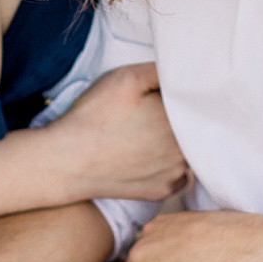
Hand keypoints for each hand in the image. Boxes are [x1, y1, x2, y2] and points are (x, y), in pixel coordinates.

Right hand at [36, 63, 187, 203]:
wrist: (66, 161)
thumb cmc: (95, 116)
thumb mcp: (127, 77)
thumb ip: (162, 70)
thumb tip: (185, 72)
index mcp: (178, 120)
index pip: (194, 103)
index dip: (182, 96)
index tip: (164, 95)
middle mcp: (184, 150)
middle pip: (195, 128)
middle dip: (182, 119)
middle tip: (154, 112)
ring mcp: (175, 174)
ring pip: (189, 152)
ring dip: (179, 142)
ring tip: (150, 133)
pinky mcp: (163, 191)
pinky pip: (179, 175)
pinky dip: (170, 164)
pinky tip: (150, 155)